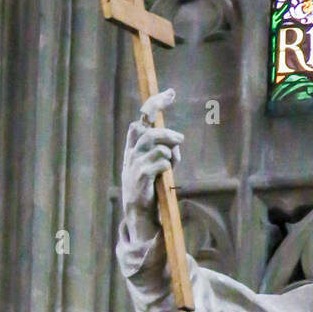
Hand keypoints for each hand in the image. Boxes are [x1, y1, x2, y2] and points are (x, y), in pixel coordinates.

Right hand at [121, 88, 184, 245]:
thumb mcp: (157, 169)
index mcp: (133, 150)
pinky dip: (167, 162)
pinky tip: (169, 171)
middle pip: (146, 130)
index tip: (170, 93)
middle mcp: (131, 155)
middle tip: (180, 139)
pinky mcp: (140, 178)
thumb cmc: (151, 193)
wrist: (140, 218)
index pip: (141, 120)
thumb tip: (176, 143)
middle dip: (165, 130)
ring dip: (168, 146)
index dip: (154, 105)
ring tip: (175, 156)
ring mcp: (134, 166)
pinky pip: (158, 161)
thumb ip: (164, 153)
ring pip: (152, 142)